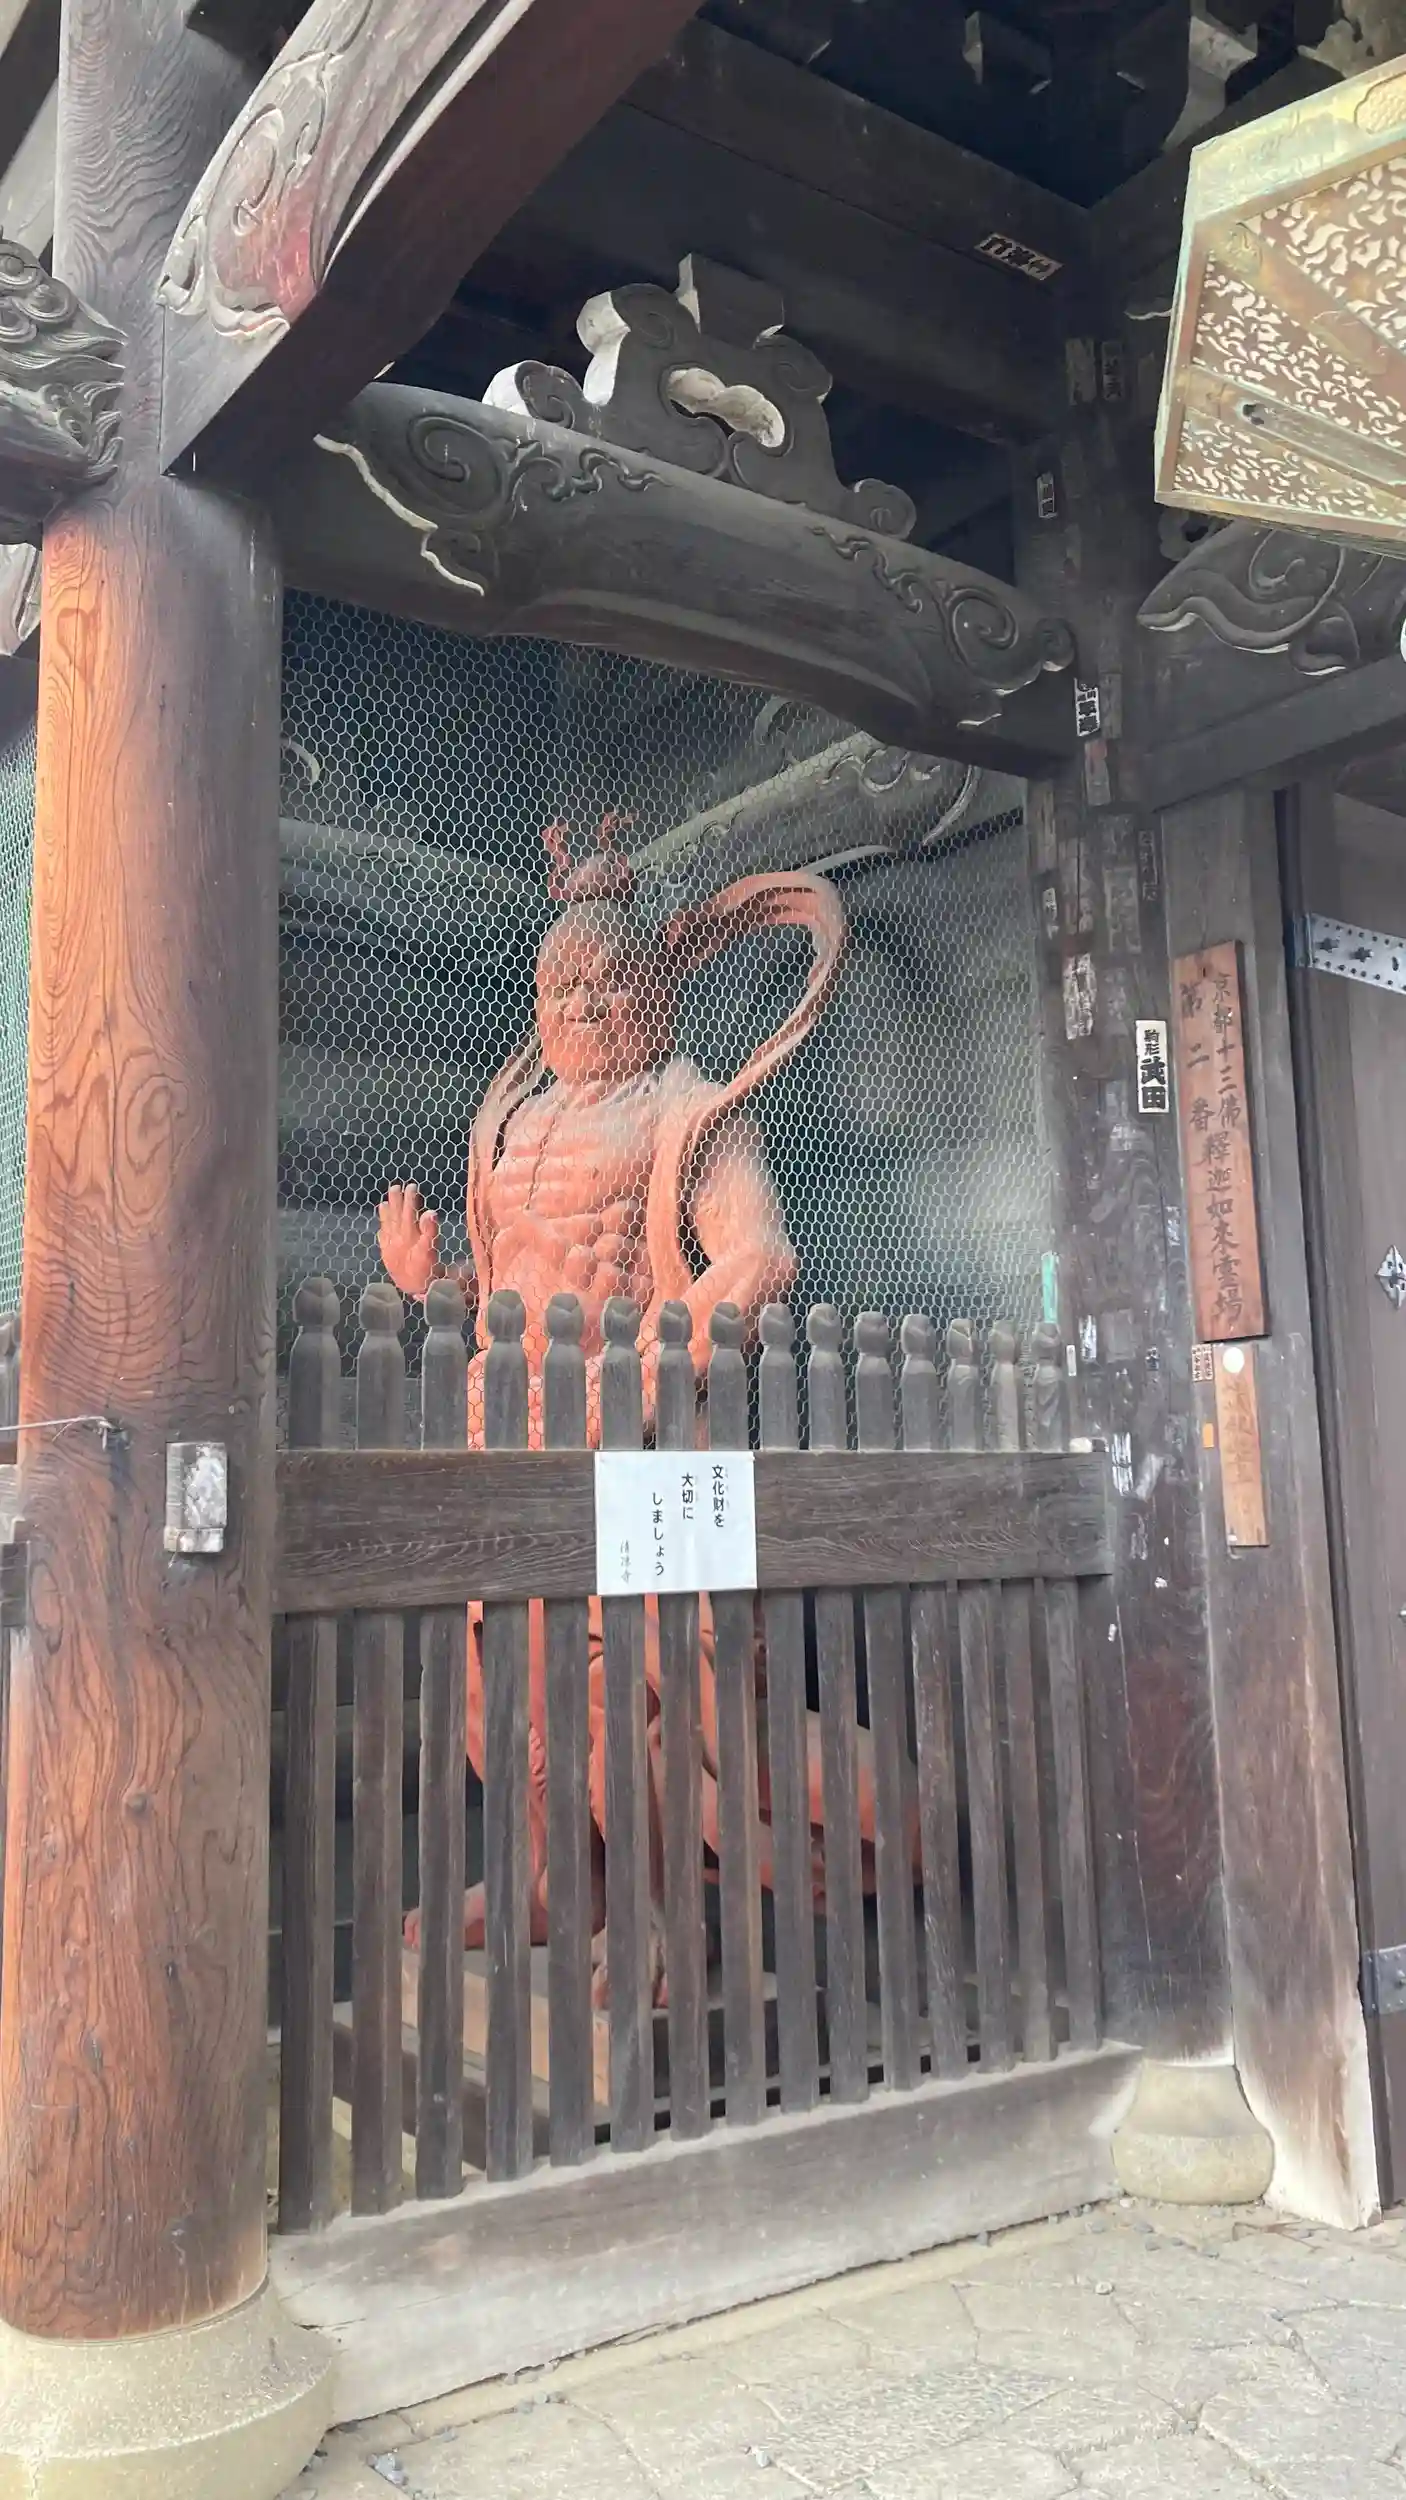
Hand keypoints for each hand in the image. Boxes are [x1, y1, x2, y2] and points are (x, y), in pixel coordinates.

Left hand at [378, 1182, 439, 1300]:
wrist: (414, 1289)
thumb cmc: (425, 1269)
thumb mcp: (430, 1249)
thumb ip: (429, 1230)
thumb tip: (430, 1212)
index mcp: (407, 1235)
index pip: (408, 1213)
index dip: (410, 1199)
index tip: (411, 1186)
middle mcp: (396, 1238)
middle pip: (395, 1216)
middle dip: (395, 1201)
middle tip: (395, 1187)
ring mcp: (389, 1247)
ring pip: (387, 1225)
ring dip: (386, 1213)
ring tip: (383, 1202)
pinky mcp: (386, 1255)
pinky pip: (382, 1239)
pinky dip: (381, 1230)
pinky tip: (381, 1227)